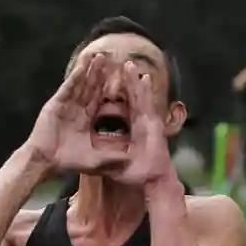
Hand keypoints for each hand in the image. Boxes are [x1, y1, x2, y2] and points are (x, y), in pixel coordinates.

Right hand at [27, 54, 128, 174]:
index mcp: (86, 121)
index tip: (121, 79)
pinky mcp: (56, 104)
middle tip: (111, 59)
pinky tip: (83, 67)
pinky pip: (68, 88)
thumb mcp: (94, 160)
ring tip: (99, 56)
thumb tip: (130, 159)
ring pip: (80, 84)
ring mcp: (66, 105)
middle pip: (92, 88)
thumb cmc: (67, 162)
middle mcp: (77, 110)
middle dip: (100, 74)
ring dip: (90, 71)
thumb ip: (111, 157)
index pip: (100, 101)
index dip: (109, 90)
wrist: (45, 161)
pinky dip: (75, 78)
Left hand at [103, 62, 171, 186]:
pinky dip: (147, 91)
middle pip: (128, 98)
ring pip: (139, 98)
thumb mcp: (113, 165)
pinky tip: (144, 78)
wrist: (154, 180)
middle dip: (122, 82)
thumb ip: (104, 158)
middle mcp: (138, 123)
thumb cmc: (137, 175)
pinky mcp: (155, 125)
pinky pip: (149, 105)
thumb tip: (90, 156)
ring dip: (134, 81)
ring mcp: (147, 122)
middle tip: (116, 66)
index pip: (115, 110)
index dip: (108, 97)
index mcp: (129, 129)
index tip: (101, 83)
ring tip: (129, 64)